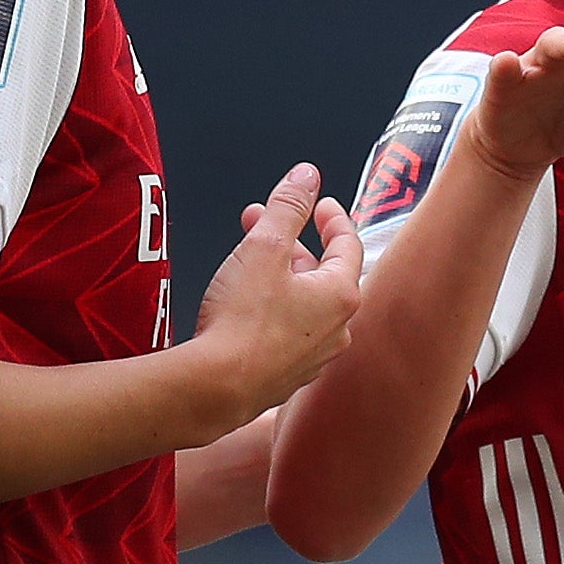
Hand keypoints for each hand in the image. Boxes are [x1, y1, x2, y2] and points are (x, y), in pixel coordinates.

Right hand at [194, 164, 364, 412]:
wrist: (215, 388)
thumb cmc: (241, 321)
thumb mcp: (264, 247)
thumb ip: (287, 206)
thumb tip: (306, 175)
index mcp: (341, 296)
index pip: (348, 246)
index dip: (332, 219)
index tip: (320, 205)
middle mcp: (337, 329)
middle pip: (323, 275)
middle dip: (292, 244)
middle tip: (266, 223)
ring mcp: (313, 357)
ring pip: (304, 304)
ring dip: (281, 276)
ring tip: (249, 259)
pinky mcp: (287, 376)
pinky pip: (287, 332)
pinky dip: (273, 308)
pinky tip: (247, 304)